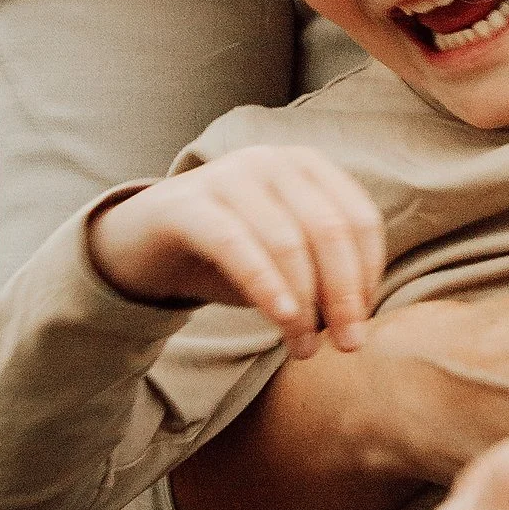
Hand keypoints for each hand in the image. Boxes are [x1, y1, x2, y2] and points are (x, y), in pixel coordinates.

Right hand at [90, 146, 385, 355]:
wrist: (141, 244)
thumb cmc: (227, 253)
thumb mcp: (284, 259)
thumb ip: (322, 275)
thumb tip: (357, 319)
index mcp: (307, 167)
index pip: (359, 219)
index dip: (368, 274)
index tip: (363, 322)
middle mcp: (272, 161)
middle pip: (329, 231)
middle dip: (345, 294)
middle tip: (349, 344)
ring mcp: (229, 175)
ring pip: (287, 242)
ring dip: (304, 305)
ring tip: (304, 348)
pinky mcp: (189, 204)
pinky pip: (238, 246)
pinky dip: (267, 285)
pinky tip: (284, 320)